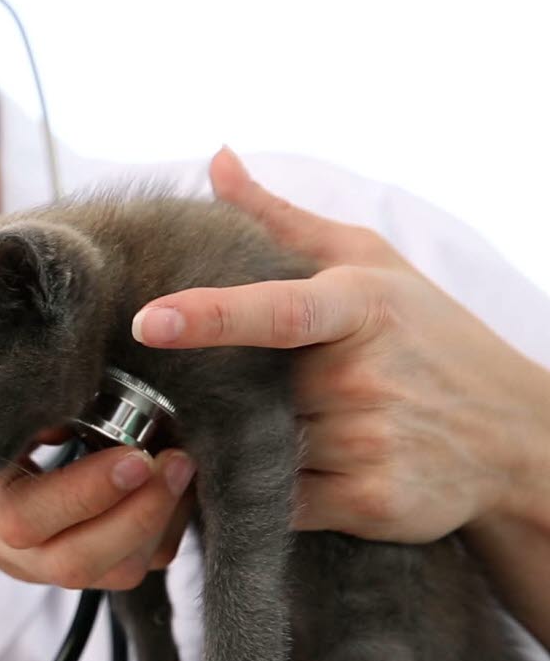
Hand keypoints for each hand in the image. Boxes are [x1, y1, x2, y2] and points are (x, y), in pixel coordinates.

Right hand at [0, 402, 195, 589]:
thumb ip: (19, 402)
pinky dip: (160, 538)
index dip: (88, 493)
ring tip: (183, 474)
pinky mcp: (70, 564)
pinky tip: (176, 493)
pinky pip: (123, 569)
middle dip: (140, 515)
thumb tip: (82, 379)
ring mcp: (41, 563)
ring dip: (158, 528)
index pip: (28, 517)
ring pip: (108, 574)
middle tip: (176, 462)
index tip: (136, 453)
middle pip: (78, 561)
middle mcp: (10, 545)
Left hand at [131, 147, 548, 542]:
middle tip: (266, 388)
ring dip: (255, 442)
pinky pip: (279, 499)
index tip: (147, 320)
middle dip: (237, 392)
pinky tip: (308, 469)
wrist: (518, 437)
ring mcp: (368, 441)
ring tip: (309, 426)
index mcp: (360, 305)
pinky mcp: (369, 501)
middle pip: (248, 389)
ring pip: (259, 447)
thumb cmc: (428, 336)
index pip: (276, 310)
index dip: (209, 316)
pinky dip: (273, 490)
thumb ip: (280, 218)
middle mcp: (363, 374)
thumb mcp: (369, 263)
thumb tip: (216, 159)